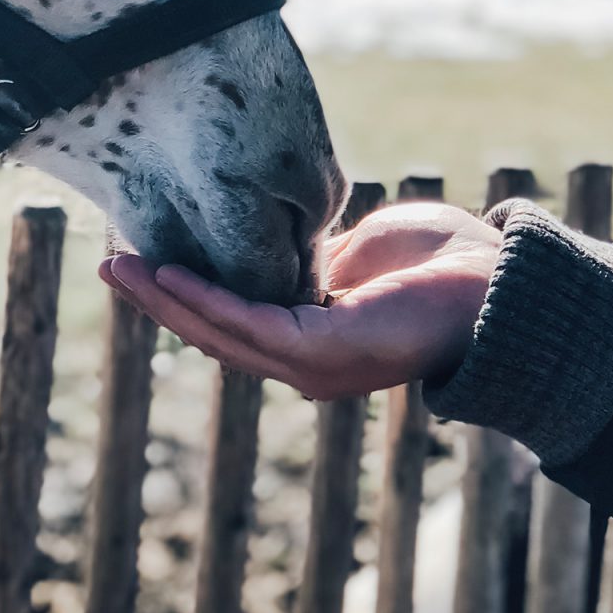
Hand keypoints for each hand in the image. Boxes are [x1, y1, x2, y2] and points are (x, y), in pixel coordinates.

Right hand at [101, 201, 501, 399]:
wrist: (507, 283)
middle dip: (156, 300)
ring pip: (222, 333)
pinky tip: (170, 274)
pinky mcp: (328, 354)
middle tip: (105, 268)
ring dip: (166, 300)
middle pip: (212, 332)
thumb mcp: (363, 249)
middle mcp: (308, 364)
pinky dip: (207, 301)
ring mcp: (316, 365)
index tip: (141, 259)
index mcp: (315, 338)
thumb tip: (282, 247)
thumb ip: (317, 257)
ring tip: (118, 269)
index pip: (233, 319)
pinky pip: (252, 325)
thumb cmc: (447, 262)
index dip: (183, 293)